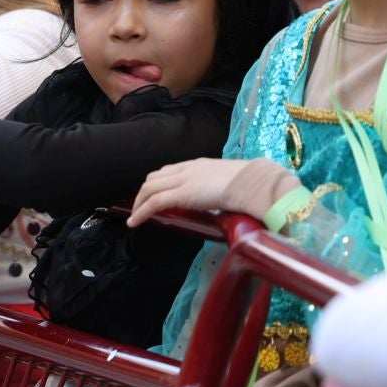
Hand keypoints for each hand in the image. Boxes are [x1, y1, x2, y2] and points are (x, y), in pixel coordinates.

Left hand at [127, 157, 294, 227]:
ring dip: (138, 203)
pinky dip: (141, 212)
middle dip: (144, 192)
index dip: (158, 182)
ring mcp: (183, 180)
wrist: (252, 183)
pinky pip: (154, 203)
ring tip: (135, 217)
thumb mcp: (231, 182)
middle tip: (140, 207)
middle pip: (154, 177)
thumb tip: (228, 202)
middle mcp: (187, 169)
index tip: (153, 193)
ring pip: (150, 188)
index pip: (169, 170)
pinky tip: (134, 222)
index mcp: (199, 164)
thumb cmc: (250, 184)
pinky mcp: (181, 194)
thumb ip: (223, 189)